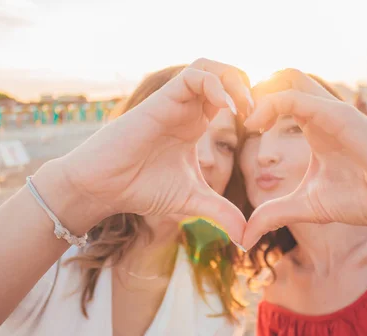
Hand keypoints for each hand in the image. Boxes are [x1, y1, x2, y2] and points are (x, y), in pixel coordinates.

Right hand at [51, 58, 252, 242]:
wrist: (105, 188)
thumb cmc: (142, 189)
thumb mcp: (192, 200)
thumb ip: (221, 213)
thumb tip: (246, 238)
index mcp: (196, 124)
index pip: (230, 97)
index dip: (252, 106)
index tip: (261, 130)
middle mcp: (187, 108)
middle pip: (225, 75)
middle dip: (249, 89)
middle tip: (258, 117)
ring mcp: (175, 101)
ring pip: (211, 67)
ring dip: (235, 82)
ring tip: (245, 110)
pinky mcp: (162, 99)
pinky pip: (195, 75)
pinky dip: (216, 86)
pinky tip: (226, 112)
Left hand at [242, 70, 366, 247]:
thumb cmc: (364, 197)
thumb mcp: (307, 205)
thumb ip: (274, 214)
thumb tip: (244, 236)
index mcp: (315, 126)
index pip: (279, 96)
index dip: (253, 105)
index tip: (237, 126)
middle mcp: (321, 112)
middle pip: (282, 76)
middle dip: (253, 89)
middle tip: (238, 116)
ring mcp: (331, 110)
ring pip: (287, 76)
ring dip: (258, 91)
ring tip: (246, 119)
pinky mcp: (339, 115)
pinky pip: (295, 97)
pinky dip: (269, 105)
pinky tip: (256, 125)